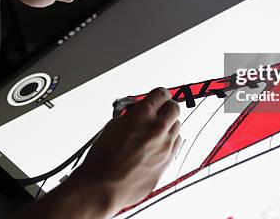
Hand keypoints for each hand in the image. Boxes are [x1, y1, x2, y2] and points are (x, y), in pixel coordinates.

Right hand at [70, 87, 180, 212]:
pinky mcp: (167, 161)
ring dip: (169, 125)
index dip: (160, 94)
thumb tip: (140, 112)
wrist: (102, 186)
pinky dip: (170, 141)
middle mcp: (157, 128)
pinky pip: (176, 144)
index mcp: (142, 115)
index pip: (161, 94)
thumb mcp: (113, 126)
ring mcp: (165, 146)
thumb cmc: (102, 158)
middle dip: (167, 107)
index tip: (159, 96)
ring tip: (155, 131)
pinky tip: (159, 145)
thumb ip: (131, 116)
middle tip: (160, 111)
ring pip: (177, 127)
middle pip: (174, 108)